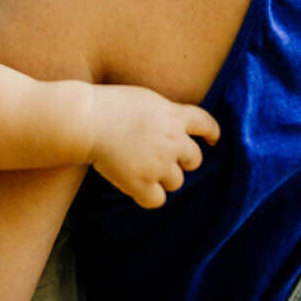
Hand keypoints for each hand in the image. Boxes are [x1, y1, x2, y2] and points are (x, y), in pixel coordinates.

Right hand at [87, 85, 219, 208]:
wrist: (87, 119)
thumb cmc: (111, 104)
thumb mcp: (147, 99)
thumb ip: (167, 114)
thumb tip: (178, 128)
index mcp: (174, 116)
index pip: (206, 124)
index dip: (212, 133)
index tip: (213, 140)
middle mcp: (172, 141)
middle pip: (195, 159)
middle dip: (182, 159)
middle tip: (162, 155)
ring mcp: (158, 164)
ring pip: (177, 181)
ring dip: (164, 177)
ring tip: (142, 166)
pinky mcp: (141, 184)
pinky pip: (158, 200)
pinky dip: (149, 195)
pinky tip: (136, 184)